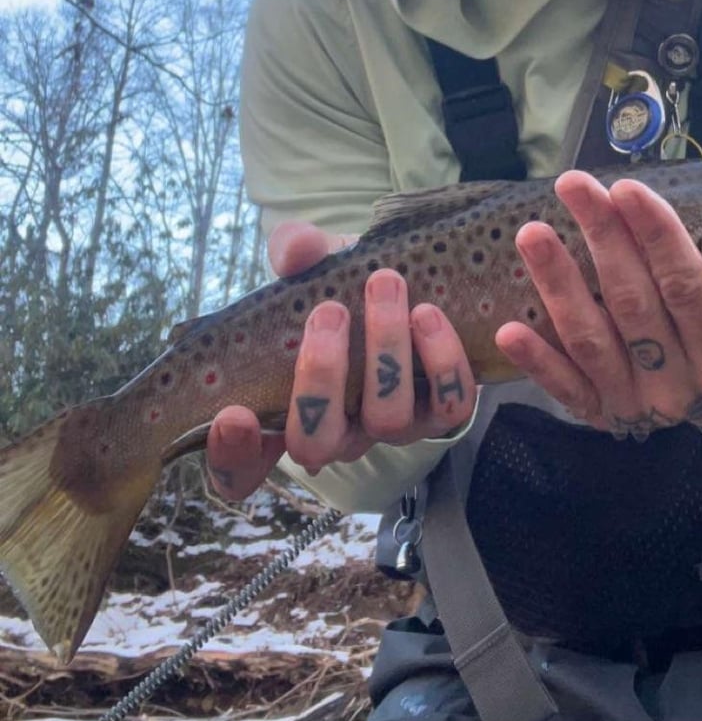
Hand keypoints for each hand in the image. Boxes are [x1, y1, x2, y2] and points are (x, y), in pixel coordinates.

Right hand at [206, 221, 477, 498]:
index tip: (233, 413)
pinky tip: (430, 312)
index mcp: (283, 411)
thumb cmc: (342, 283)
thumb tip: (297, 252)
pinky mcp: (440, 411)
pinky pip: (451, 407)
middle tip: (328, 311)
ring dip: (385, 353)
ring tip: (385, 285)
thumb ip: (296, 251)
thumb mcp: (313, 263)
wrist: (406, 282)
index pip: (240, 469)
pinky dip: (443, 362)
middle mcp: (335, 433)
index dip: (231, 456)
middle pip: (315, 442)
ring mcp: (388, 426)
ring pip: (387, 419)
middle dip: (319, 376)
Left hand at [494, 170, 701, 440]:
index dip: (658, 239)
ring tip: (531, 232)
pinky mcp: (603, 416)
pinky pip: (566, 392)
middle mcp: (681, 390)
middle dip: (602, 239)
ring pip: (592, 341)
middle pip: (634, 306)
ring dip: (558, 286)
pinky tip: (509, 327)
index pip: (690, 292)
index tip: (630, 188)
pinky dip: (537, 363)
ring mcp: (637, 406)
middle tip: (574, 184)